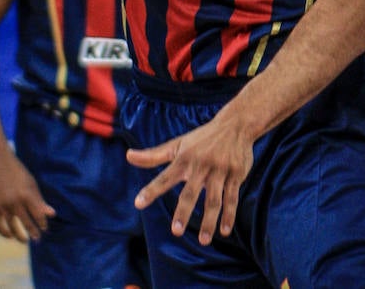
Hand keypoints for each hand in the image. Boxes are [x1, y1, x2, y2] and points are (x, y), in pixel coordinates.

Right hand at [0, 146, 54, 243]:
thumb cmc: (16, 171)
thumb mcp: (31, 183)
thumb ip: (40, 200)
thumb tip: (52, 214)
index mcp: (28, 193)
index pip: (39, 215)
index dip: (43, 224)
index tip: (45, 229)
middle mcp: (16, 201)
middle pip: (27, 223)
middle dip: (34, 232)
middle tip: (38, 239)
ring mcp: (3, 205)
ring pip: (13, 227)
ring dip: (20, 236)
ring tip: (25, 240)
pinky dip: (4, 233)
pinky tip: (9, 236)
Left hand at [127, 111, 255, 243]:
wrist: (236, 124)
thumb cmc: (202, 138)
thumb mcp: (178, 144)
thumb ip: (153, 155)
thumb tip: (128, 156)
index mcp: (184, 159)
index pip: (165, 177)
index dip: (152, 190)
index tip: (138, 203)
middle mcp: (201, 166)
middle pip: (191, 192)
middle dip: (184, 211)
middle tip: (176, 231)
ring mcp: (220, 171)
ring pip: (214, 199)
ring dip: (210, 220)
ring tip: (203, 241)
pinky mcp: (235, 175)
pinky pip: (232, 198)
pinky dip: (229, 215)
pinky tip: (224, 231)